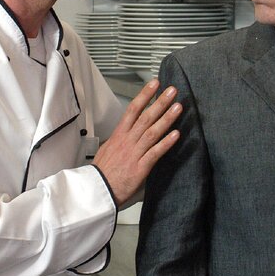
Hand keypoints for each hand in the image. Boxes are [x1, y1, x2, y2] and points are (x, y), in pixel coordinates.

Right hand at [92, 79, 180, 206]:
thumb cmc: (101, 173)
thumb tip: (126, 136)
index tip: (155, 84)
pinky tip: (176, 134)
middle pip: (145, 117)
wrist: (96, 192)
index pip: (133, 109)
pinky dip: (166, 143)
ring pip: (152, 131)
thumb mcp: (107, 150)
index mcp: (119, 135)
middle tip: (172, 90)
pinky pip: (155, 153)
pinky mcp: (140, 167)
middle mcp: (127, 141)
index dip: (144, 95)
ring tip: (178, 107)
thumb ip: (120, 141)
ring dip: (167, 118)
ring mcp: (134, 153)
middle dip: (160, 102)